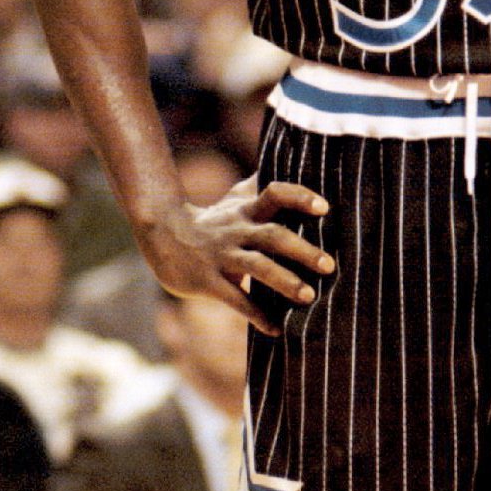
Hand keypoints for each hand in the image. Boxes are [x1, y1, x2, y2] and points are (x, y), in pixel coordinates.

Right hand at [139, 174, 334, 333]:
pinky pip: (235, 299)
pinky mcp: (207, 281)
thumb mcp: (233, 201)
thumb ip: (261, 189)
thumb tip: (289, 161)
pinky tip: (275, 329)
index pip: (275, 194)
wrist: (160, 236)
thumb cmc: (210, 221)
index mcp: (246, 211)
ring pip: (257, 266)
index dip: (299, 198)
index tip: (324, 207)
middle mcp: (236, 231)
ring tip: (309, 296)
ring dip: (285, 281)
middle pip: (273, 235)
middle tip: (329, 266)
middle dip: (302, 251)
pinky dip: (256, 314)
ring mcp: (221, 256)